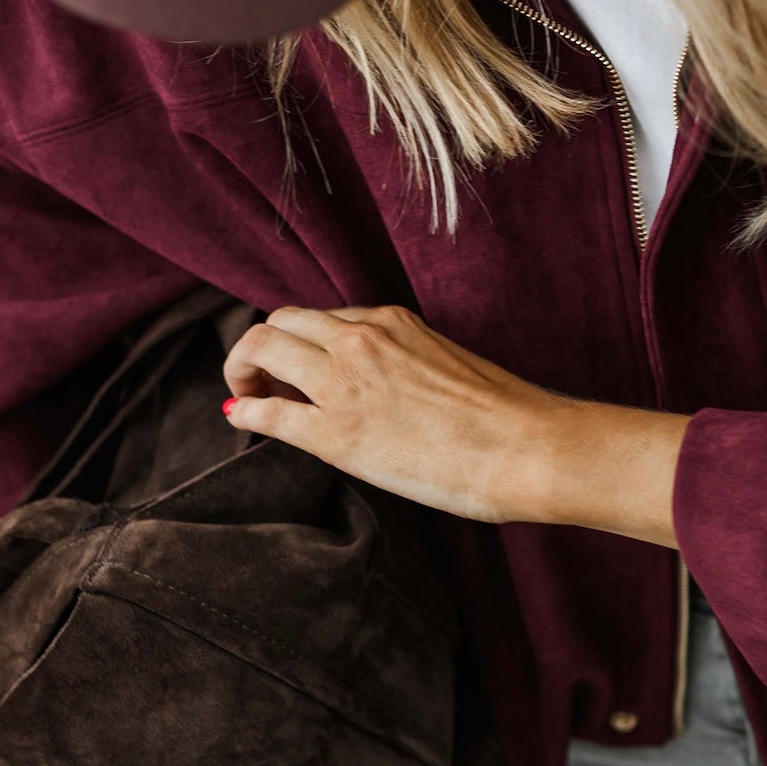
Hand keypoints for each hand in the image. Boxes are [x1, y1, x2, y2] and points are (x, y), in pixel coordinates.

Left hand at [222, 305, 689, 547]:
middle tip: (260, 381)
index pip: (320, 318)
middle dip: (259, 349)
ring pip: (261, 349)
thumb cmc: (505, 415)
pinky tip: (240, 418)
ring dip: (243, 370)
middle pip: (278, 322)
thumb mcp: (446, 365)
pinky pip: (266, 412)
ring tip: (248, 397)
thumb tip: (384, 392)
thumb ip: (404, 363)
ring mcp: (344, 382)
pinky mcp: (336, 432)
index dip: (299, 343)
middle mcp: (360, 339)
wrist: (526, 446)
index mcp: (389, 320)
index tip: (297, 369)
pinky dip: (244, 410)